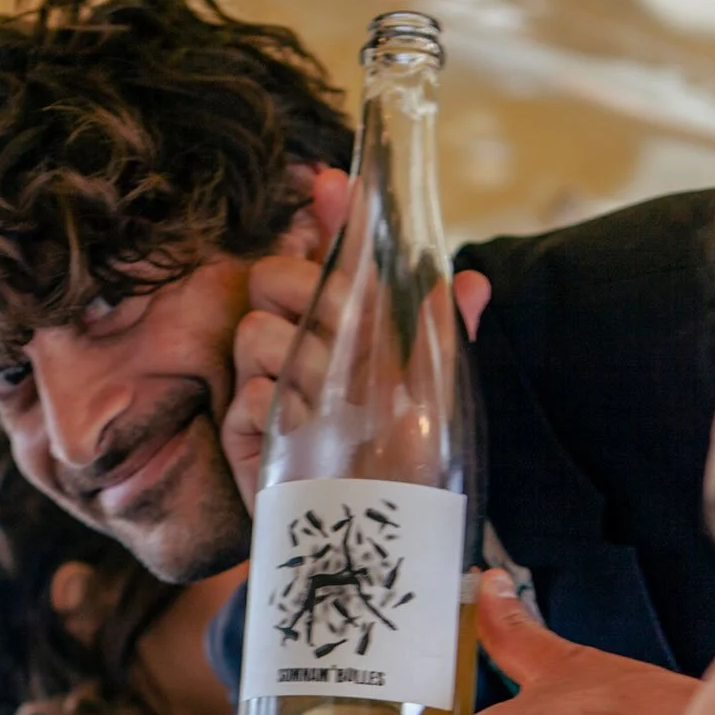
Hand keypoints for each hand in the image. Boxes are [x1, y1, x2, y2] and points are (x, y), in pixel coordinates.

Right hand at [222, 166, 491, 508]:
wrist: (373, 534)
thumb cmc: (406, 460)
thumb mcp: (436, 389)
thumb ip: (445, 333)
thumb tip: (471, 279)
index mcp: (342, 323)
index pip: (330, 249)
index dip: (332, 212)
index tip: (329, 180)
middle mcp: (297, 342)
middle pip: (276, 276)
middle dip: (313, 294)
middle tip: (352, 331)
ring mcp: (265, 383)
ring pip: (257, 331)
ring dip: (303, 360)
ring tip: (337, 399)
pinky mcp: (243, 428)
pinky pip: (252, 390)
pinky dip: (282, 405)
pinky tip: (309, 431)